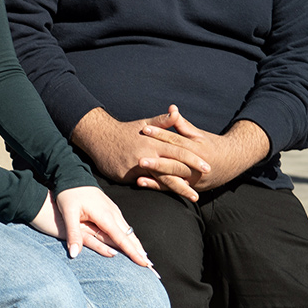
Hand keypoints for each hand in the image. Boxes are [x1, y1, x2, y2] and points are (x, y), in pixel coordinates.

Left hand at [28, 188, 153, 267]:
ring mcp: (113, 210)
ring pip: (129, 231)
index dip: (133, 252)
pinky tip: (133, 243)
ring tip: (145, 258)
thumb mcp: (68, 213)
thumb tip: (73, 254)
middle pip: (130, 236)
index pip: (122, 239)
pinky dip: (131, 237)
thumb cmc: (68, 193)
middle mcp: (113, 213)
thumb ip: (72, 234)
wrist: (71, 173)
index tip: (144, 264)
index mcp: (105, 215)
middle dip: (140, 251)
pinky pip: (124, 226)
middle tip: (151, 267)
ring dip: (137, 244)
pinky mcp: (111, 209)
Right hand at [70, 107, 211, 200]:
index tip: (208, 167)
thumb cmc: (125, 131)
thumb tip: (176, 111)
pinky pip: (145, 183)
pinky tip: (168, 197)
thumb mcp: (144, 123)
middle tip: (204, 189)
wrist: (100, 137)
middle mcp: (147, 154)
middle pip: (173, 168)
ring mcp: (137, 166)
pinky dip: (157, 189)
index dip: (194, 159)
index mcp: (154, 141)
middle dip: (189, 179)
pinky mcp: (127, 175)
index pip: (179, 151)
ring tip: (193, 197)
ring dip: (178, 188)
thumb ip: (162, 121)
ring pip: (161, 179)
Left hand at [138, 106, 269, 192]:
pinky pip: (172, 188)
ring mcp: (194, 180)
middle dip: (157, 163)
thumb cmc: (210, 144)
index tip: (144, 129)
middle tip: (139, 160)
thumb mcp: (198, 134)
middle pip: (175, 164)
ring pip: (174, 180)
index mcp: (198, 149)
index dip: (160, 134)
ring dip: (155, 179)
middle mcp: (197, 166)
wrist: (231, 163)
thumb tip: (171, 108)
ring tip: (138, 178)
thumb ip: (182, 124)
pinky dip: (157, 187)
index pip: (176, 141)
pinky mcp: (191, 188)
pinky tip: (142, 184)